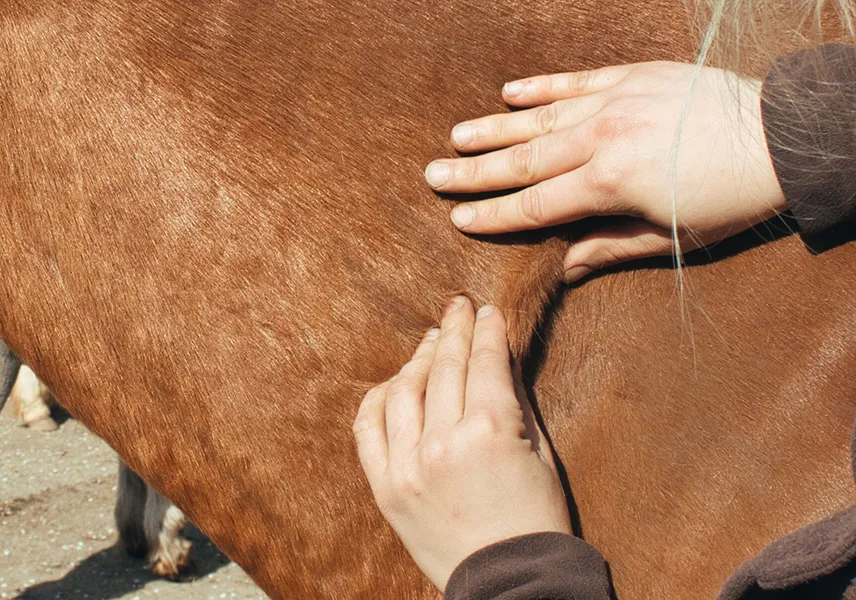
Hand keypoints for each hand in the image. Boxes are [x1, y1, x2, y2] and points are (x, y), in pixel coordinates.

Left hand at [353, 297, 570, 589]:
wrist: (510, 584)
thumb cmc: (536, 519)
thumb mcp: (540, 453)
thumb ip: (515, 399)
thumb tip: (498, 356)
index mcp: (491, 431)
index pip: (484, 361)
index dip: (486, 329)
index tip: (486, 310)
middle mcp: (443, 442)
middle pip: (443, 367)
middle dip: (453, 330)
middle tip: (456, 306)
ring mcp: (408, 465)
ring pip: (403, 390)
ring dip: (417, 359)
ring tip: (429, 340)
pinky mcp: (386, 488)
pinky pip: (368, 428)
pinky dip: (378, 399)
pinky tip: (393, 382)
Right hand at [424, 62, 786, 281]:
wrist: (781, 136)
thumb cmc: (729, 199)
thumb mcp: (671, 237)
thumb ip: (610, 248)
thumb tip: (566, 269)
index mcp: (608, 184)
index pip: (535, 204)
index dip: (493, 215)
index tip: (458, 219)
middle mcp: (601, 138)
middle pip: (523, 160)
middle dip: (475, 172)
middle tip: (434, 175)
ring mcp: (615, 102)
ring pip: (539, 118)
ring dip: (494, 129)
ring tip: (456, 136)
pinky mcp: (633, 77)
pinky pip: (575, 81)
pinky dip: (540, 88)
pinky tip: (510, 93)